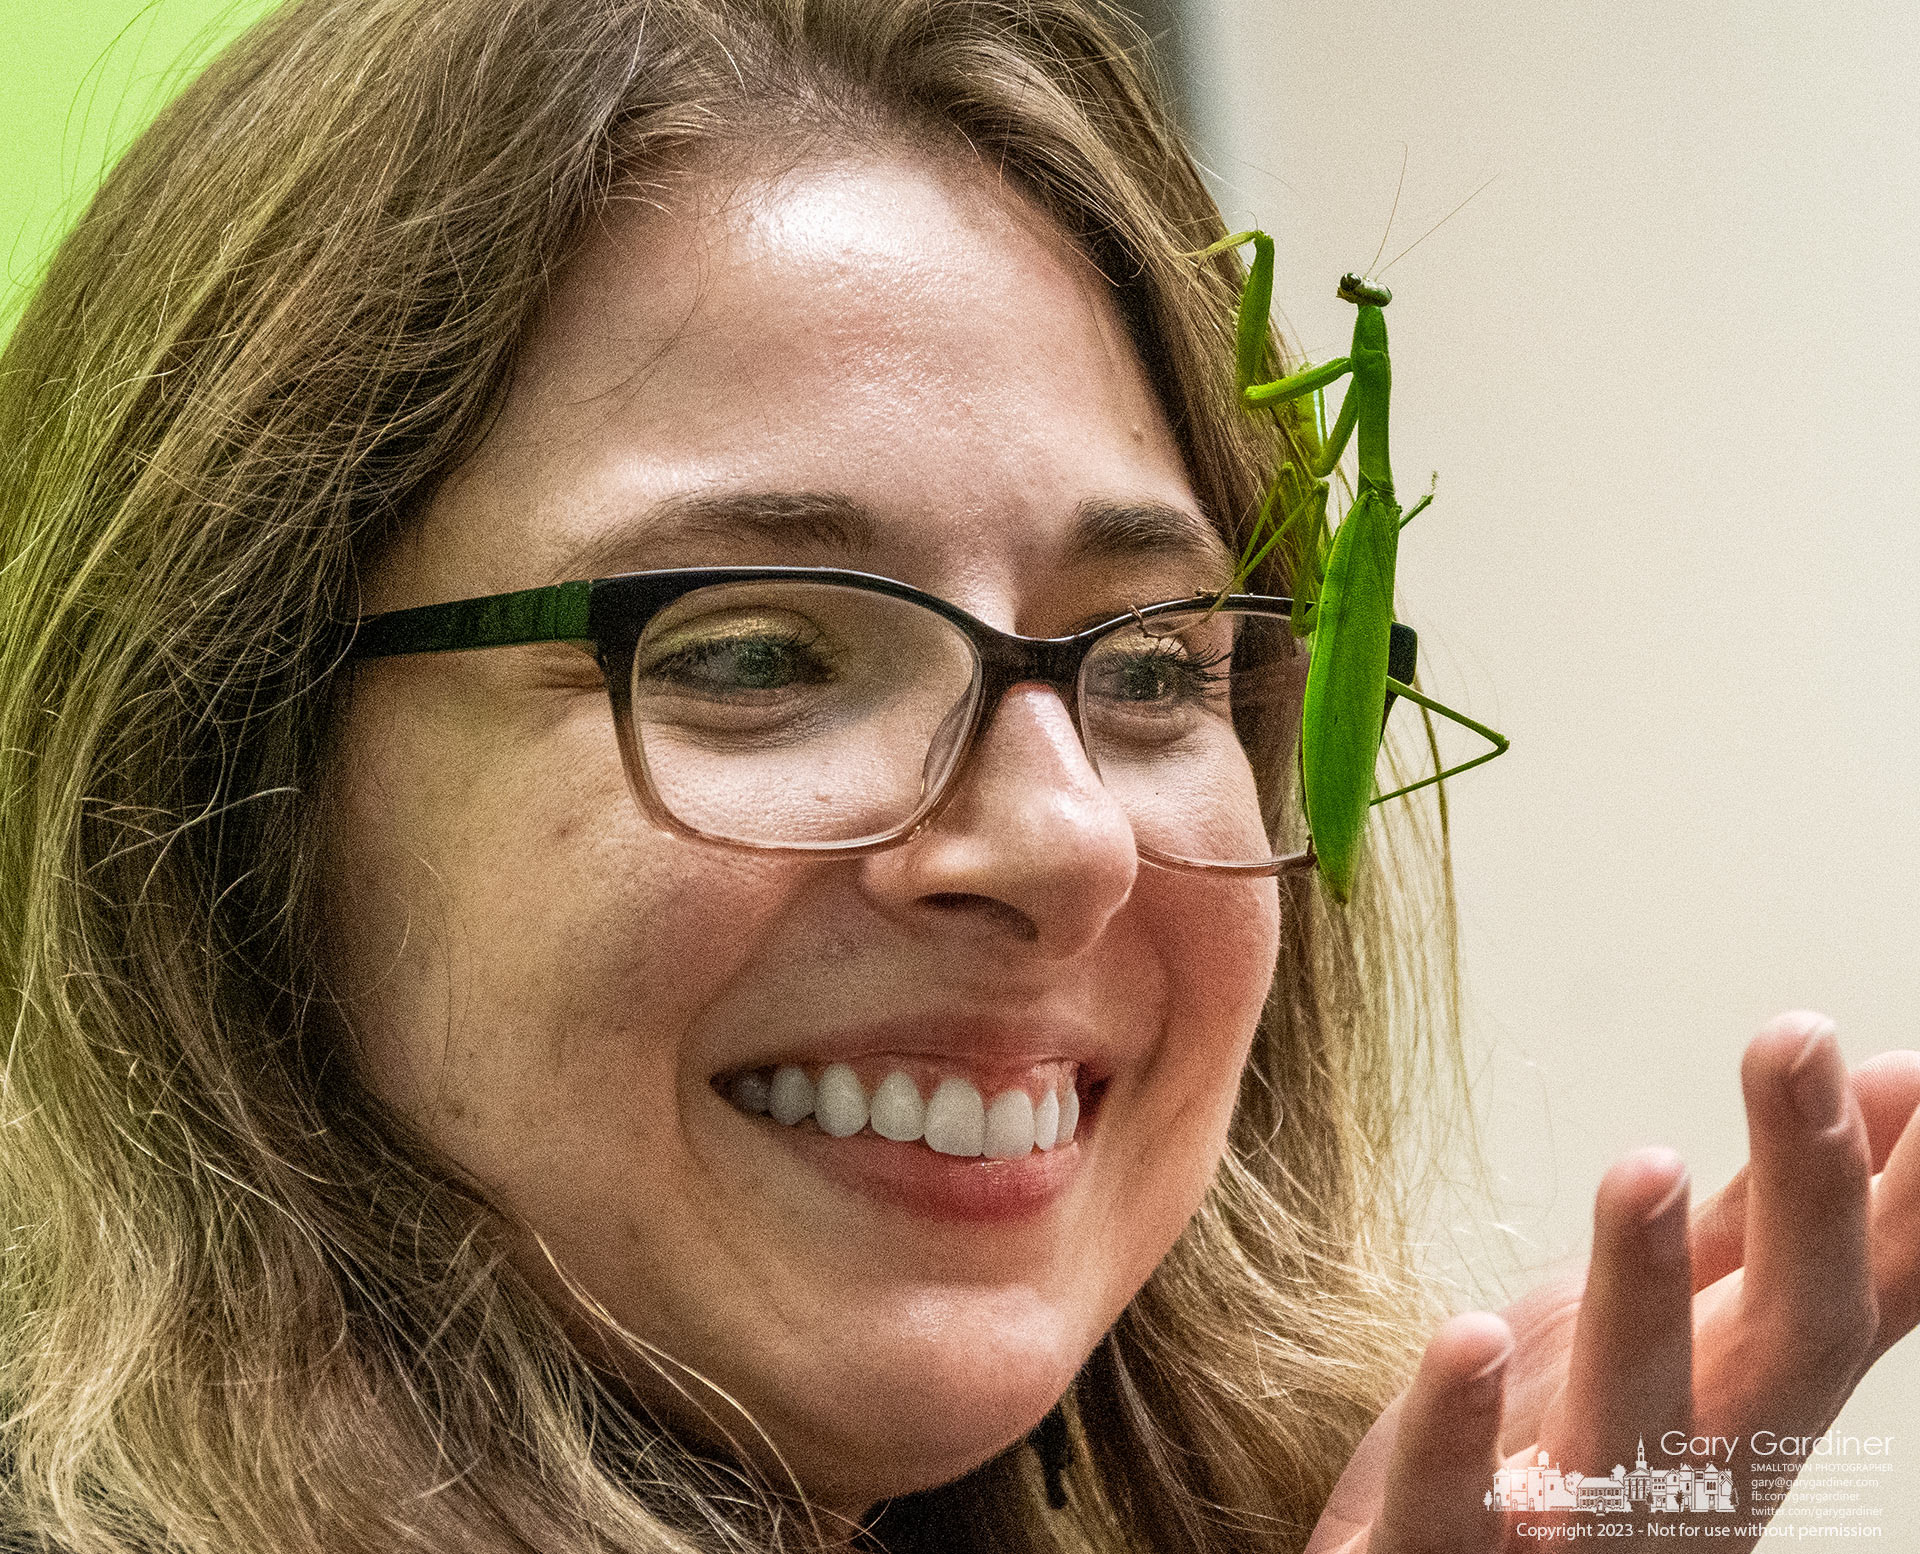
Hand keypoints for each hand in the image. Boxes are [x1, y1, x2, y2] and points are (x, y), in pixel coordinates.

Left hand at [1304, 1012, 1919, 1553]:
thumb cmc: (1553, 1462)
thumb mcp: (1670, 1328)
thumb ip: (1757, 1227)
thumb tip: (1881, 1080)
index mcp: (1738, 1401)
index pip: (1850, 1286)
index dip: (1899, 1189)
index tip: (1913, 1065)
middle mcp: (1685, 1471)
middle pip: (1783, 1346)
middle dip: (1808, 1199)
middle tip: (1800, 1040)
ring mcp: (1576, 1530)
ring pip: (1630, 1427)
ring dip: (1645, 1295)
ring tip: (1648, 1164)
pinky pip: (1455, 1513)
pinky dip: (1460, 1433)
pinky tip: (1470, 1336)